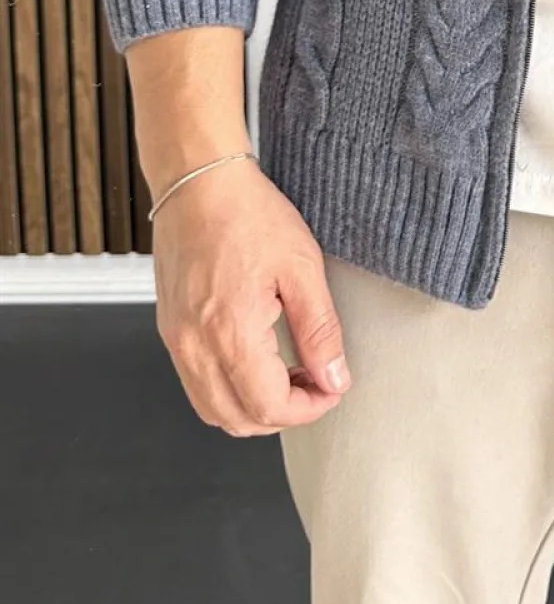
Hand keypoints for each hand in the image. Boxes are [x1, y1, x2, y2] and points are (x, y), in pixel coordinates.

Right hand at [151, 156, 351, 436]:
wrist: (199, 183)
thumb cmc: (248, 214)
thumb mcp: (302, 266)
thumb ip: (320, 330)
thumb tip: (334, 378)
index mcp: (230, 332)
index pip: (269, 407)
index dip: (308, 409)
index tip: (332, 389)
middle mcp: (194, 346)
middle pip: (238, 420)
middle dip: (283, 414)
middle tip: (315, 383)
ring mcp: (176, 341)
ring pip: (212, 410)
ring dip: (253, 408)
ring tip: (288, 374)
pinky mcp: (169, 331)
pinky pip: (196, 385)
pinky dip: (228, 391)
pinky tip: (257, 362)